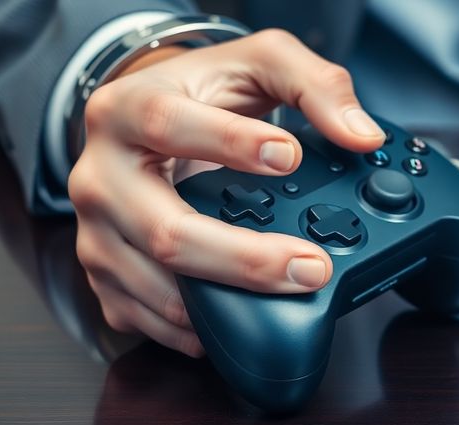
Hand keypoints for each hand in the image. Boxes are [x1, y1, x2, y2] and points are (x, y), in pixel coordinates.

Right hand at [69, 30, 385, 355]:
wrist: (148, 124)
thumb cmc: (202, 94)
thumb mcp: (258, 61)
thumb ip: (315, 85)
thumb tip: (361, 135)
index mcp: (125, 109)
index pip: (167, 125)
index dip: (229, 144)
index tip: (290, 157)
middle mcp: (100, 175)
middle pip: (166, 231)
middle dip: (246, 259)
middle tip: (311, 265)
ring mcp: (97, 233)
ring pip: (158, 284)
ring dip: (230, 302)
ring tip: (292, 290)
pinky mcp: (106, 278)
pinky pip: (144, 319)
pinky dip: (196, 330)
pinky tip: (240, 318)